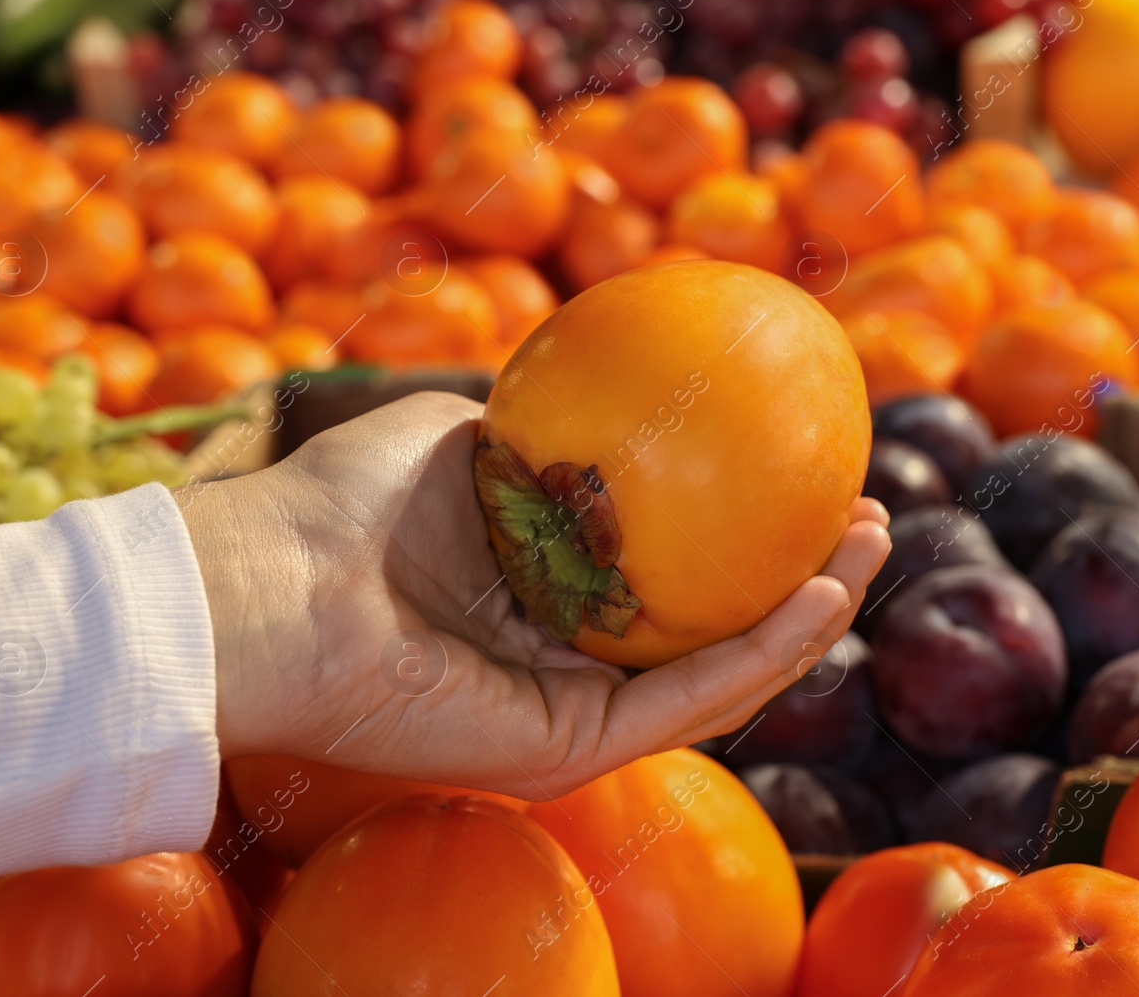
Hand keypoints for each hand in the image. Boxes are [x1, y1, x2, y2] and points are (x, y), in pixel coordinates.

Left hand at [176, 391, 889, 799]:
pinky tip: (821, 594)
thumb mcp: (454, 436)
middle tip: (863, 521)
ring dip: (805, 620)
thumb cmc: (341, 504)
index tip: (799, 473)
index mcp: (532, 602)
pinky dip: (763, 650)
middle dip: (793, 584)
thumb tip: (598, 387)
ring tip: (868, 549)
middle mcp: (555, 667)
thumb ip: (529, 424)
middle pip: (704, 635)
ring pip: (714, 679)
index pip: (659, 581)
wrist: (269, 585)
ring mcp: (563, 716)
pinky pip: (685, 701)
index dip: (737, 537)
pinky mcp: (562, 751)